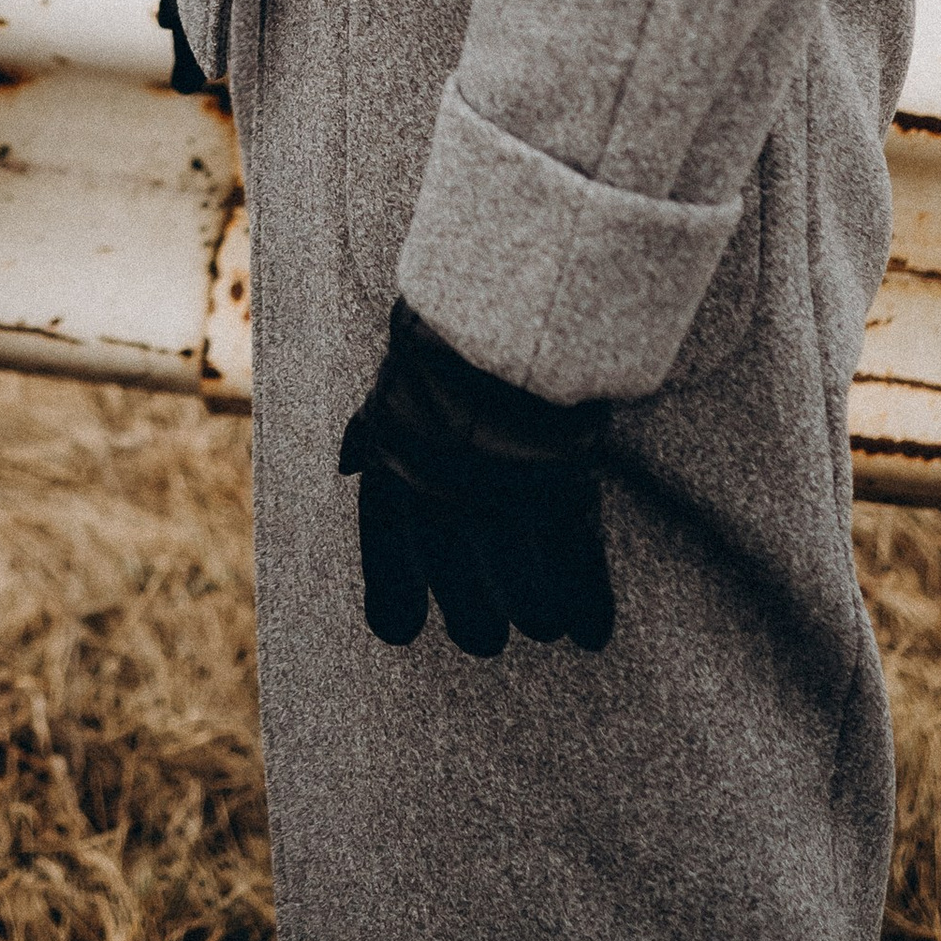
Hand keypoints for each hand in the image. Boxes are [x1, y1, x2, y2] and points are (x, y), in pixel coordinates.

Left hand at [338, 300, 613, 658]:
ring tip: (541, 620)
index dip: (395, 601)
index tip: (403, 628)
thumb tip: (347, 460)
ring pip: (526, 602)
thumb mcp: (394, 385)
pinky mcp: (564, 492)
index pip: (386, 569)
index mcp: (393, 475)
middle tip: (488, 629)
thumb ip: (373, 431)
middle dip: (478, 622)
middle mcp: (444, 501)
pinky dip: (589, 607)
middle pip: (465, 605)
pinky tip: (593, 631)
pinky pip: (579, 573)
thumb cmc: (446, 345)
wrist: (501, 309)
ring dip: (536, 615)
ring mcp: (507, 502)